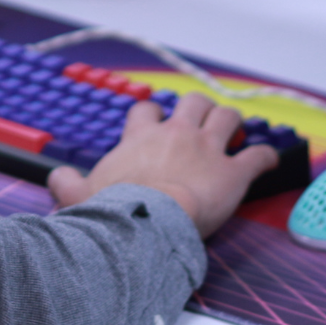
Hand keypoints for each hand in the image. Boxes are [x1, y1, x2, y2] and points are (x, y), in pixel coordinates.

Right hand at [46, 92, 277, 236]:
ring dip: (232, 120)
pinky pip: (258, 155)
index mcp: (141, 137)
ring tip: (235, 129)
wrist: (147, 222)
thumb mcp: (80, 195)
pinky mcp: (233, 172)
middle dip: (200, 107)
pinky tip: (269, 158)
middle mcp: (176, 134)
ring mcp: (207, 149)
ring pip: (227, 116)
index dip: (154, 114)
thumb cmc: (113, 209)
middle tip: (203, 121)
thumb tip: (56, 179)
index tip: (157, 121)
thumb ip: (67, 184)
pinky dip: (266, 156)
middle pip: (194, 102)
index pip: (147, 110)